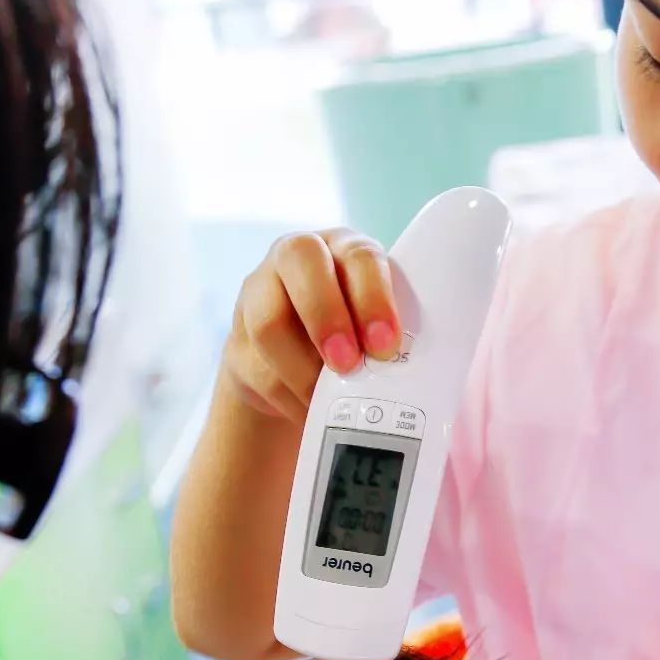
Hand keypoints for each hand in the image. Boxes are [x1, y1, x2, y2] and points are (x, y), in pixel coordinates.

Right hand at [223, 229, 401, 425]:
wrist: (303, 367)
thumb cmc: (360, 340)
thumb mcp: (379, 327)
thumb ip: (392, 336)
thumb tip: (421, 376)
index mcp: (344, 248)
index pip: (358, 255)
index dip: (373, 298)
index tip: (386, 344)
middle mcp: (295, 258)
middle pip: (299, 260)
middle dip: (326, 317)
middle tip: (348, 365)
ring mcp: (257, 294)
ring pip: (267, 322)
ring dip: (303, 369)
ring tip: (328, 400)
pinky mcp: (237, 342)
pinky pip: (257, 371)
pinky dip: (289, 398)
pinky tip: (310, 411)